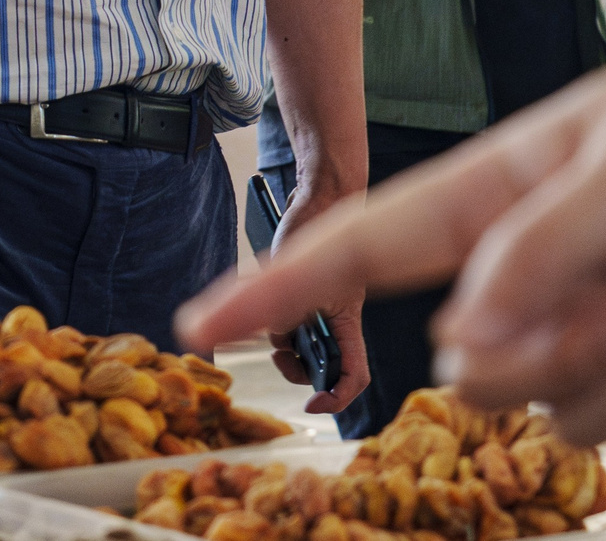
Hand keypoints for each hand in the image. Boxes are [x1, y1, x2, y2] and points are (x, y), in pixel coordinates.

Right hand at [175, 41, 605, 443]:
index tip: (203, 323)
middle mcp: (540, 256)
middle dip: (552, 354)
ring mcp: (602, 312)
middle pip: (472, 357)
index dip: (282, 279)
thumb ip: (540, 248)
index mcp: (505, 182)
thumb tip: (461, 335)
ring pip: (557, 404)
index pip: (369, 238)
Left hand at [264, 170, 371, 414]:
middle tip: (278, 354)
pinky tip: (252, 302)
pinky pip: (281, 325)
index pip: (353, 376)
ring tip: (269, 321)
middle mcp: (331, 323)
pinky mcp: (294, 303)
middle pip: (319, 368)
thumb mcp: (299, 270)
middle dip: (296, 368)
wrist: (310, 202)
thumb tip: (274, 335)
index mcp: (347, 323)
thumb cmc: (315, 229)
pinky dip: (269, 321)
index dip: (337, 398)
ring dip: (279, 342)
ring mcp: (313, 314)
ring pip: (296, 348)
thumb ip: (286, 306)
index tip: (312, 404)